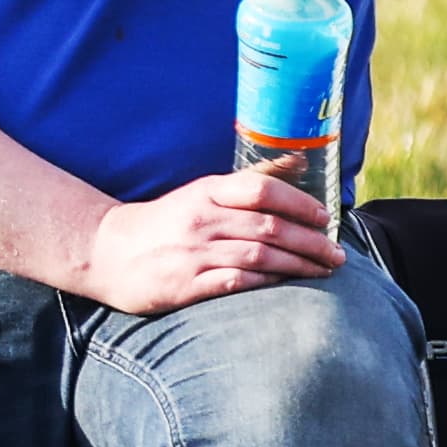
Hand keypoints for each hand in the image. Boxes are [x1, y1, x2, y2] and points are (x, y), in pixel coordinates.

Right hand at [80, 171, 344, 312]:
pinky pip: (237, 281)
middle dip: (311, 241)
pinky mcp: (187, 284)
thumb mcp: (203, 192)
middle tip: (337, 254)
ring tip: (325, 270)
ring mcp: (195, 252)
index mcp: (207, 191)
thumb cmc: (165, 222)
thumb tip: (299, 162)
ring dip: (299, 264)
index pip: (262, 190)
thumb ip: (251, 179)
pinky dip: (268, 281)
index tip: (326, 218)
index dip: (300, 203)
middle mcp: (203, 219)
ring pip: (260, 256)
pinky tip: (288, 284)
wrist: (108, 253)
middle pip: (269, 227)